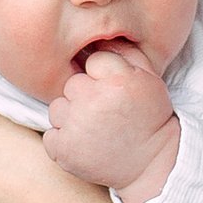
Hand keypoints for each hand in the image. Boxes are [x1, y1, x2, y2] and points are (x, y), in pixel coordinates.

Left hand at [45, 45, 180, 202]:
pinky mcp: (63, 150)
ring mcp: (75, 126)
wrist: (152, 165)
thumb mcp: (149, 79)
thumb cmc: (150, 119)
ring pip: (58, 108)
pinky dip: (63, 141)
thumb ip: (126, 52)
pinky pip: (50, 134)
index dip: (103, 76)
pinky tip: (85, 144)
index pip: (92, 61)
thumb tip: (100, 37)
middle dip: (85, 96)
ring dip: (71, 117)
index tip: (114, 92)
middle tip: (104, 113)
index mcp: (117, 79)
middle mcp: (92, 100)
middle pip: (72, 84)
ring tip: (94, 129)